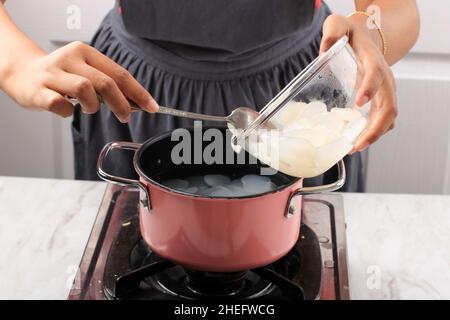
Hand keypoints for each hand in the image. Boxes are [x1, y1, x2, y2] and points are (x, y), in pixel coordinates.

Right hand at [0, 41, 157, 121]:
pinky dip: (68, 112)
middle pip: (106, 82)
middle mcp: (70, 59)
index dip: (138, 92)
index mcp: (85, 52)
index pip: (119, 73)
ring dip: (93, 106)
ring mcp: (53, 73)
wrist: (22, 73)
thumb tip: (136, 102)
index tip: (152, 107)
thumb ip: (107, 83)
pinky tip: (66, 109)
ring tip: (88, 108)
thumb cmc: (60, 76)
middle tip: (126, 116)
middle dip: (122, 104)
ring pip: (85, 90)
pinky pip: (61, 105)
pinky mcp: (38, 90)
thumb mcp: (85, 72)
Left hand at [320, 14, 396, 152]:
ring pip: (388, 118)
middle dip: (376, 128)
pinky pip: (382, 120)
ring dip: (374, 135)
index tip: (359, 102)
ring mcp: (384, 91)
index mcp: (373, 61)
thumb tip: (324, 48)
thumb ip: (332, 31)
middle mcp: (384, 79)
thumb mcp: (339, 25)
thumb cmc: (350, 34)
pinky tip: (355, 143)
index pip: (376, 75)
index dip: (369, 89)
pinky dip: (372, 133)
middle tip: (357, 144)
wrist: (366, 38)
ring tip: (354, 148)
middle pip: (389, 107)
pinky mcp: (379, 100)